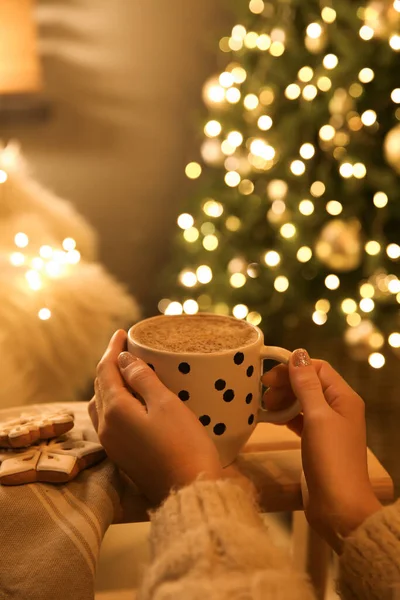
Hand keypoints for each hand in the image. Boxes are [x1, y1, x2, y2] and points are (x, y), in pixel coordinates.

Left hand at [89, 330, 224, 505]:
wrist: (190, 492)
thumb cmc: (184, 445)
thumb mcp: (166, 404)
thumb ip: (142, 379)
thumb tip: (123, 359)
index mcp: (115, 410)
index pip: (106, 370)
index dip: (113, 349)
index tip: (122, 333)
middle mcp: (106, 427)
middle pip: (100, 387)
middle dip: (111, 365)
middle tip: (126, 349)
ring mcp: (112, 444)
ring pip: (102, 405)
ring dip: (110, 384)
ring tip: (127, 372)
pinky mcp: (122, 456)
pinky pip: (109, 420)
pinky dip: (115, 403)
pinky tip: (130, 401)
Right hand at [262, 349, 381, 550]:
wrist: (338, 507)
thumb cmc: (330, 459)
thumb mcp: (317, 418)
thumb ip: (306, 385)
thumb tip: (298, 353)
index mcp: (344, 398)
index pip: (318, 369)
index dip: (293, 368)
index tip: (268, 376)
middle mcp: (338, 409)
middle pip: (309, 383)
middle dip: (286, 383)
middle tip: (262, 391)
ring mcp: (327, 426)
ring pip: (302, 402)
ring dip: (283, 399)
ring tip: (263, 405)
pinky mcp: (316, 442)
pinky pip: (298, 420)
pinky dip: (284, 416)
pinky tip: (269, 418)